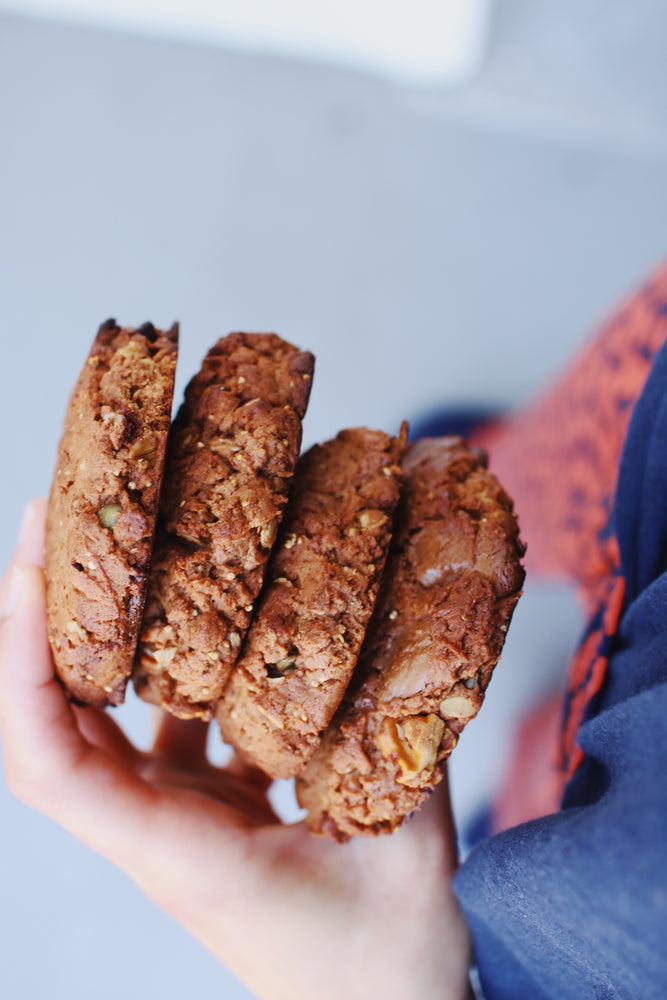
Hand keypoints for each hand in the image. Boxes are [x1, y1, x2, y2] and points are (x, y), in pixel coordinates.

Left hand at [0, 500, 471, 999]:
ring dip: (93, 638)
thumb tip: (414, 635)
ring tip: (114, 548)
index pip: (54, 765)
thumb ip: (401, 739)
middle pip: (55, 722)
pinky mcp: (207, 802)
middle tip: (55, 522)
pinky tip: (210, 612)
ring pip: (103, 719)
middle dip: (38, 623)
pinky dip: (167, 665)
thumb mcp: (405, 847)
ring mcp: (177, 812)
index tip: (26, 576)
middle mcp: (157, 827)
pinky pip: (168, 720)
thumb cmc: (384, 960)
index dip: (22, 670)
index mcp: (180, 850)